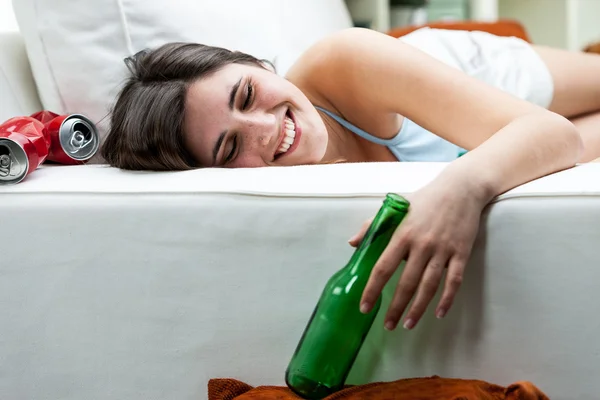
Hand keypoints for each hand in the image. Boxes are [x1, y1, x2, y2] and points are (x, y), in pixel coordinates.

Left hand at [349, 179, 488, 329]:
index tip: (365, 307)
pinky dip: (447, 299)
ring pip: (429, 286)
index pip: (383, 267)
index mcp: (402, 233)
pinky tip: (438, 313)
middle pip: (406, 283)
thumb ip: (373, 225)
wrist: (460, 189)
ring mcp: (443, 250)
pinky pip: (454, 281)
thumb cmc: (424, 198)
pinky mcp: (461, 253)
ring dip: (418, 308)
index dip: (373, 289)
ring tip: (408, 324)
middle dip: (395, 307)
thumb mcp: (396, 207)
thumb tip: (352, 243)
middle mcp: (422, 244)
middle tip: (388, 325)